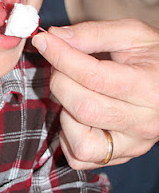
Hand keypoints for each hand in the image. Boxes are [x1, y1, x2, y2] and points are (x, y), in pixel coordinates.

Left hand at [32, 19, 158, 168]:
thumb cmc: (154, 56)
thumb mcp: (131, 34)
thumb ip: (92, 34)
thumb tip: (53, 37)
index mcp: (150, 87)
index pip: (94, 76)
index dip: (61, 57)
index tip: (44, 42)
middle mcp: (144, 121)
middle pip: (84, 108)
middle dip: (61, 82)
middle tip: (62, 66)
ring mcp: (133, 144)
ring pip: (81, 143)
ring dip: (65, 114)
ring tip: (75, 93)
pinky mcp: (121, 156)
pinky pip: (80, 158)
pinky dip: (68, 136)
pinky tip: (77, 114)